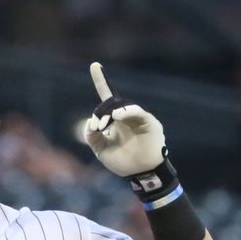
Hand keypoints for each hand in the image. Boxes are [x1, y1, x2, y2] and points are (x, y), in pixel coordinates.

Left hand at [82, 62, 167, 177]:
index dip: (101, 80)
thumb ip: (91, 136)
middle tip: (97, 128)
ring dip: (110, 114)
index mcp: (115, 119)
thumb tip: (91, 121)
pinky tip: (118, 116)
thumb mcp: (100, 150)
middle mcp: (126, 115)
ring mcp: (138, 118)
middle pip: (111, 103)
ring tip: (104, 126)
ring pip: (123, 106)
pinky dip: (127, 112)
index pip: (107, 96)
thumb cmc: (123, 162)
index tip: (94, 65)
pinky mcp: (149, 122)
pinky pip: (138, 112)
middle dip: (101, 113)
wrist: (141, 174)